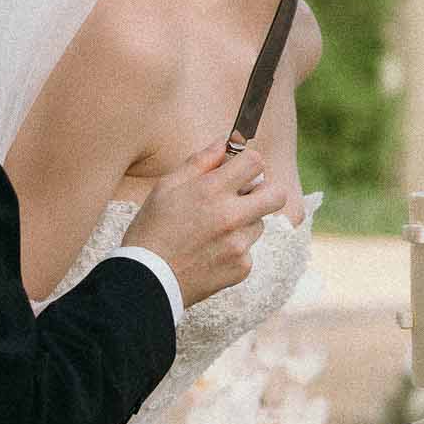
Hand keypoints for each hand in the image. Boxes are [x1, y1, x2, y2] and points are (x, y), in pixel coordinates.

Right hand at [124, 140, 288, 308]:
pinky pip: (248, 250)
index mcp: (212, 190)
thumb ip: (200, 162)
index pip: (255, 163)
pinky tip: (209, 253)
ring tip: (213, 231)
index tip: (241, 170)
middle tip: (247, 196)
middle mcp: (231, 216)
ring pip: (259, 223)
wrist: (147, 280)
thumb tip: (224, 143)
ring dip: (244, 222)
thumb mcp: (167, 187)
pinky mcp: (242, 267)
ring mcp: (239, 244)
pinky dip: (234, 249)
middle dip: (266, 191)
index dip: (249, 163)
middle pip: (276, 194)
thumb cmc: (152, 229)